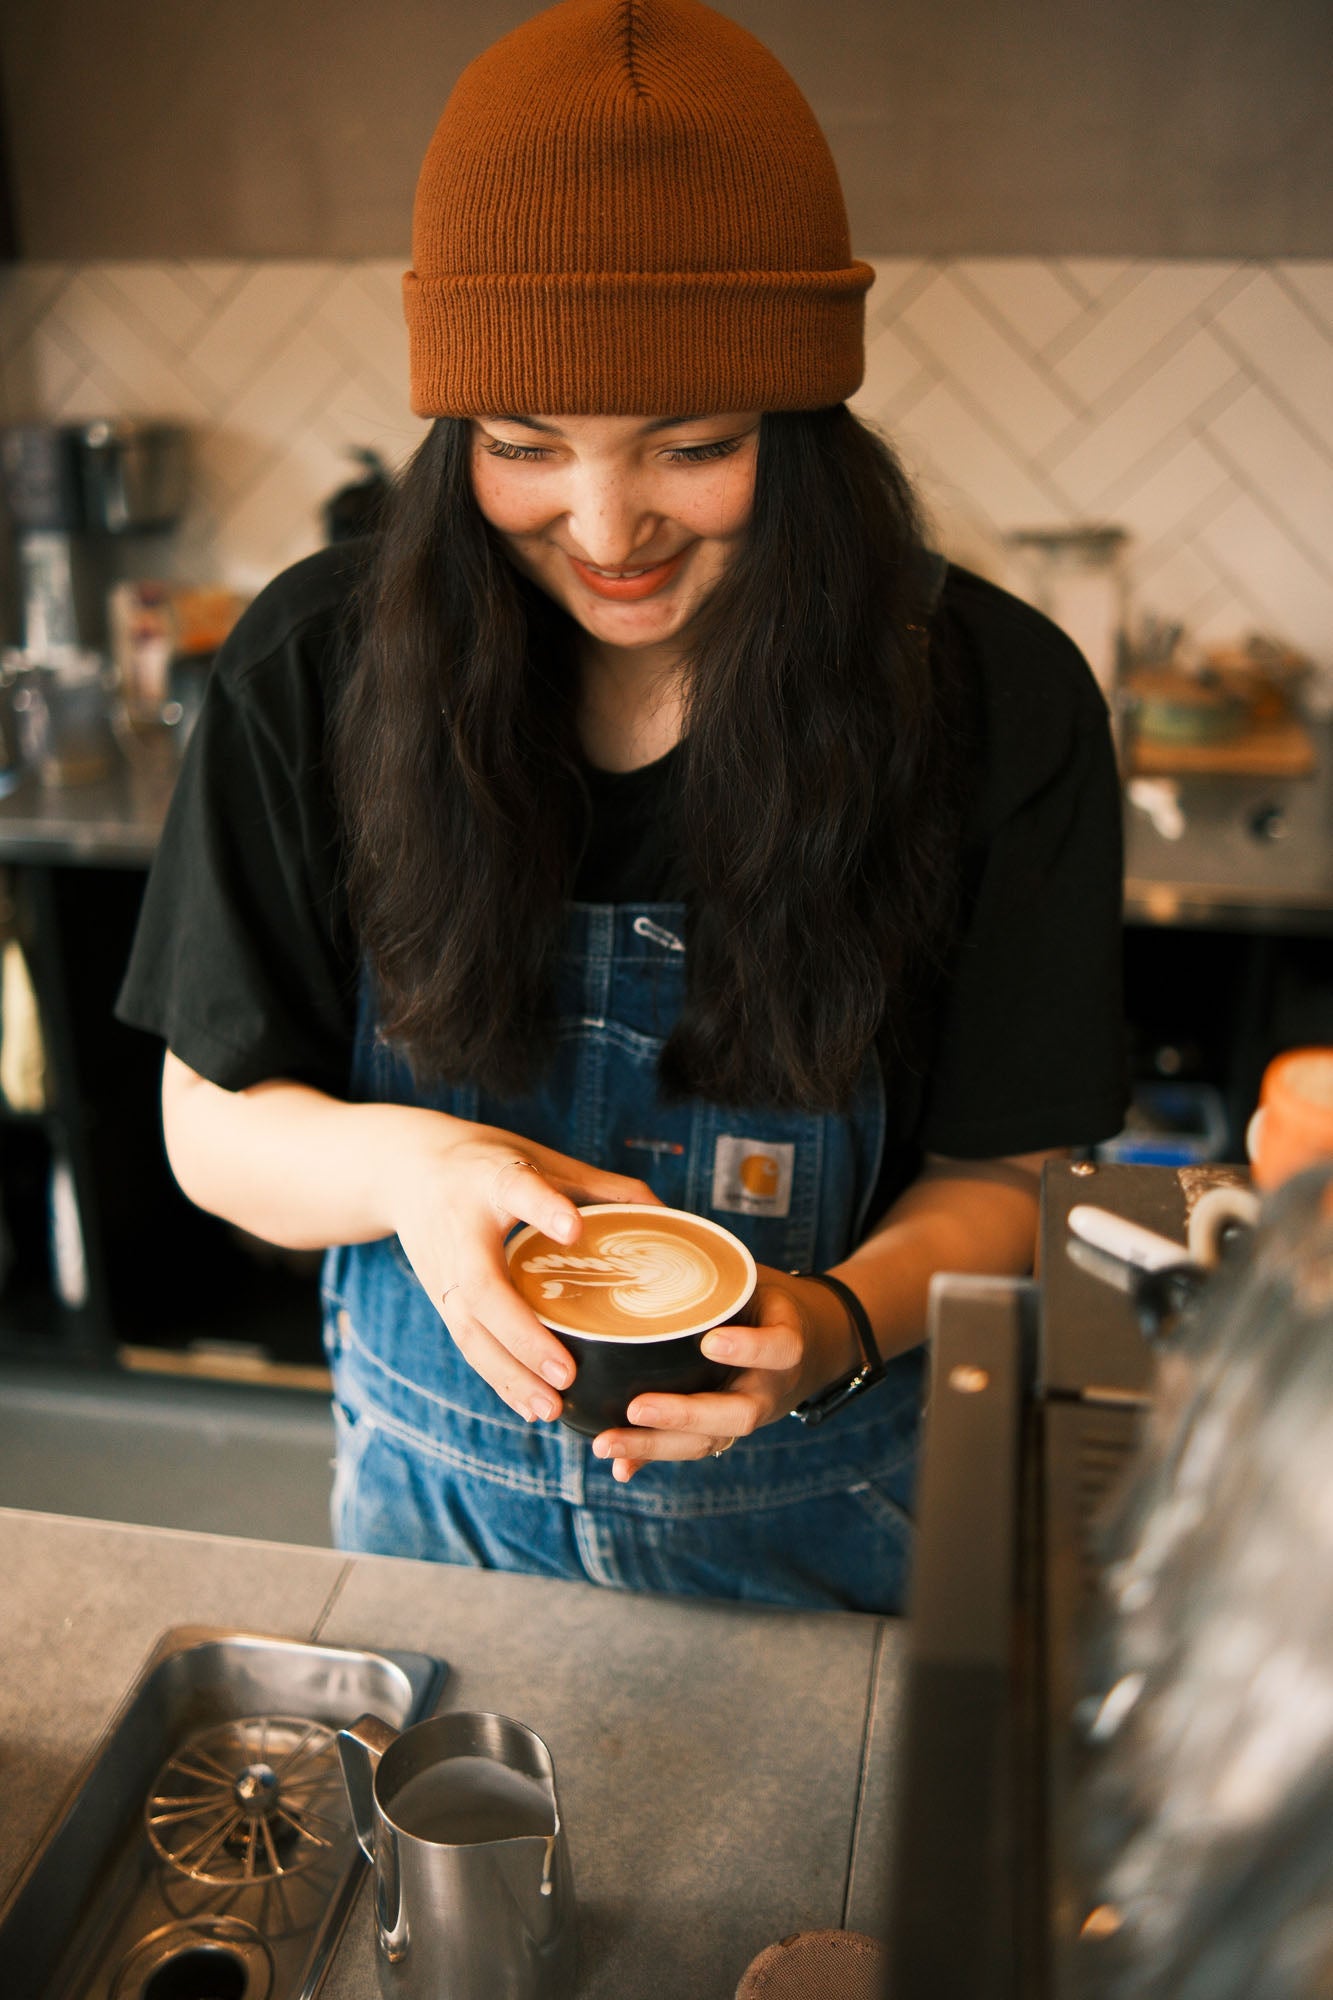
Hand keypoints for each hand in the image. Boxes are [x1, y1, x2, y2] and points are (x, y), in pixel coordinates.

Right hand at [387, 1119, 660, 1424]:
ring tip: (551, 1408)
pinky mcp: (440, 1299)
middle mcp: (461, 1229)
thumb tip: (669, 1217)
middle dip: (522, 1334)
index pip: (517, 1190)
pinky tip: (531, 1407)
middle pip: (482, 1287)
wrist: (403, 1169)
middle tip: (567, 1372)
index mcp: (491, 1179)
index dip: (543, 1209)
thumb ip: (601, 1186)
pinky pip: (468, 1345)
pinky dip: (498, 1379)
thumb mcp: (541, 1157)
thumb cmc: (486, 1163)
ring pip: (469, 1330)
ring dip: (509, 1373)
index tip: (573, 1229)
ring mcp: (443, 1270)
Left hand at [590, 1267, 862, 1481]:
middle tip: (636, 1407)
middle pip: (737, 1414)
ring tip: (606, 1443)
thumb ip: (713, 1268)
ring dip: (655, 1445)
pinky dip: (653, 1458)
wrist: (809, 1343)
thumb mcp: (753, 1280)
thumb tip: (649, 1222)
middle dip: (685, 1415)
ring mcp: (748, 1415)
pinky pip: (691, 1450)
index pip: (778, 1348)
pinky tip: (619, 1467)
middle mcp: (770, 1388)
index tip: (710, 1342)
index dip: (748, 1348)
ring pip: (708, 1441)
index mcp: (786, 1343)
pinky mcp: (724, 1432)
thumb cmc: (767, 1301)